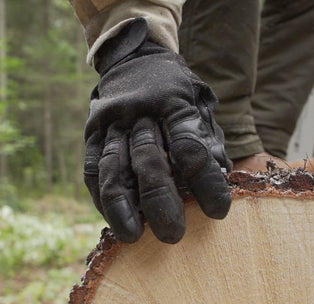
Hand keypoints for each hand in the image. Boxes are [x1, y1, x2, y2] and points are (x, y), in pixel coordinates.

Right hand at [83, 18, 231, 243]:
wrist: (135, 57)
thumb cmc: (177, 91)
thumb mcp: (201, 103)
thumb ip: (209, 139)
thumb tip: (222, 178)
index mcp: (175, 104)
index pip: (190, 148)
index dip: (205, 182)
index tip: (218, 212)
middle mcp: (140, 112)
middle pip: (148, 161)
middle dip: (160, 201)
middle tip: (173, 235)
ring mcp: (111, 122)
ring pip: (112, 167)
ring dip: (122, 206)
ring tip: (133, 236)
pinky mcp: (91, 132)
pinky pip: (91, 169)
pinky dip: (101, 197)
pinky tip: (113, 219)